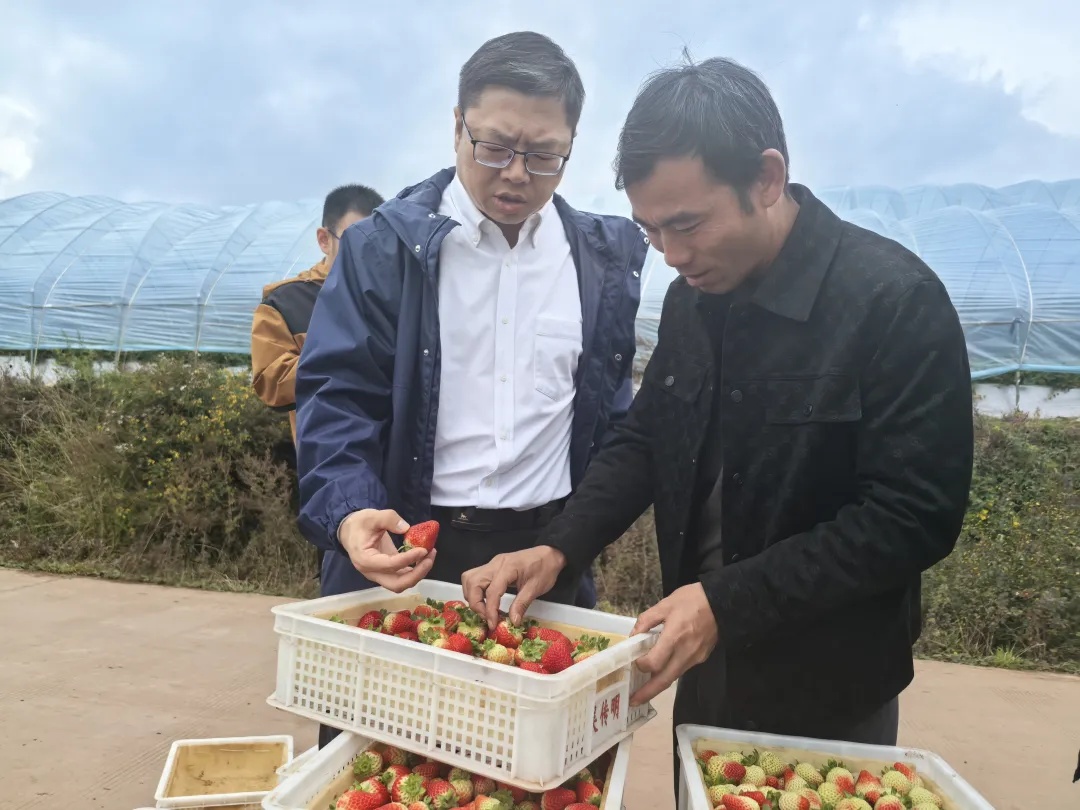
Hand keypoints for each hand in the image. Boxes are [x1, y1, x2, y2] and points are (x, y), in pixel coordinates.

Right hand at [337, 508, 434, 590]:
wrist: (349, 531)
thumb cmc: (359, 524)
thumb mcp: (371, 516)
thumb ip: (388, 519)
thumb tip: (406, 528)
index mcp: (365, 560)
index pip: (390, 565)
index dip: (408, 559)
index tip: (423, 549)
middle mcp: (372, 572)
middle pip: (397, 584)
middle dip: (417, 573)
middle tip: (429, 557)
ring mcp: (380, 574)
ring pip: (401, 583)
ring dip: (418, 573)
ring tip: (430, 555)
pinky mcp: (387, 571)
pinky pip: (403, 576)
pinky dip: (415, 569)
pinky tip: (424, 556)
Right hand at [462, 546, 566, 628]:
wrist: (549, 554)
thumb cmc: (545, 569)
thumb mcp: (536, 588)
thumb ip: (521, 604)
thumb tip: (512, 622)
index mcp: (508, 568)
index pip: (491, 591)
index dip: (489, 610)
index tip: (492, 625)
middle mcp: (495, 564)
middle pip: (473, 582)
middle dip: (475, 603)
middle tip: (487, 617)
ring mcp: (492, 564)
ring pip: (470, 578)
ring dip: (472, 596)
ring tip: (484, 610)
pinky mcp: (492, 567)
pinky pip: (475, 577)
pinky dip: (475, 591)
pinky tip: (485, 601)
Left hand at [629, 583, 717, 705]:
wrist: (722, 602)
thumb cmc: (692, 600)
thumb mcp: (665, 604)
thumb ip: (647, 620)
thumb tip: (634, 635)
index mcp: (674, 637)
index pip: (654, 663)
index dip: (641, 665)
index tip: (634, 661)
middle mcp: (685, 653)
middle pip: (664, 680)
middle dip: (647, 693)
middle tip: (633, 701)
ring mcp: (695, 658)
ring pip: (673, 676)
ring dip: (657, 685)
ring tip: (643, 689)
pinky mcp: (701, 658)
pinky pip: (681, 669)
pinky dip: (669, 673)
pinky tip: (661, 670)